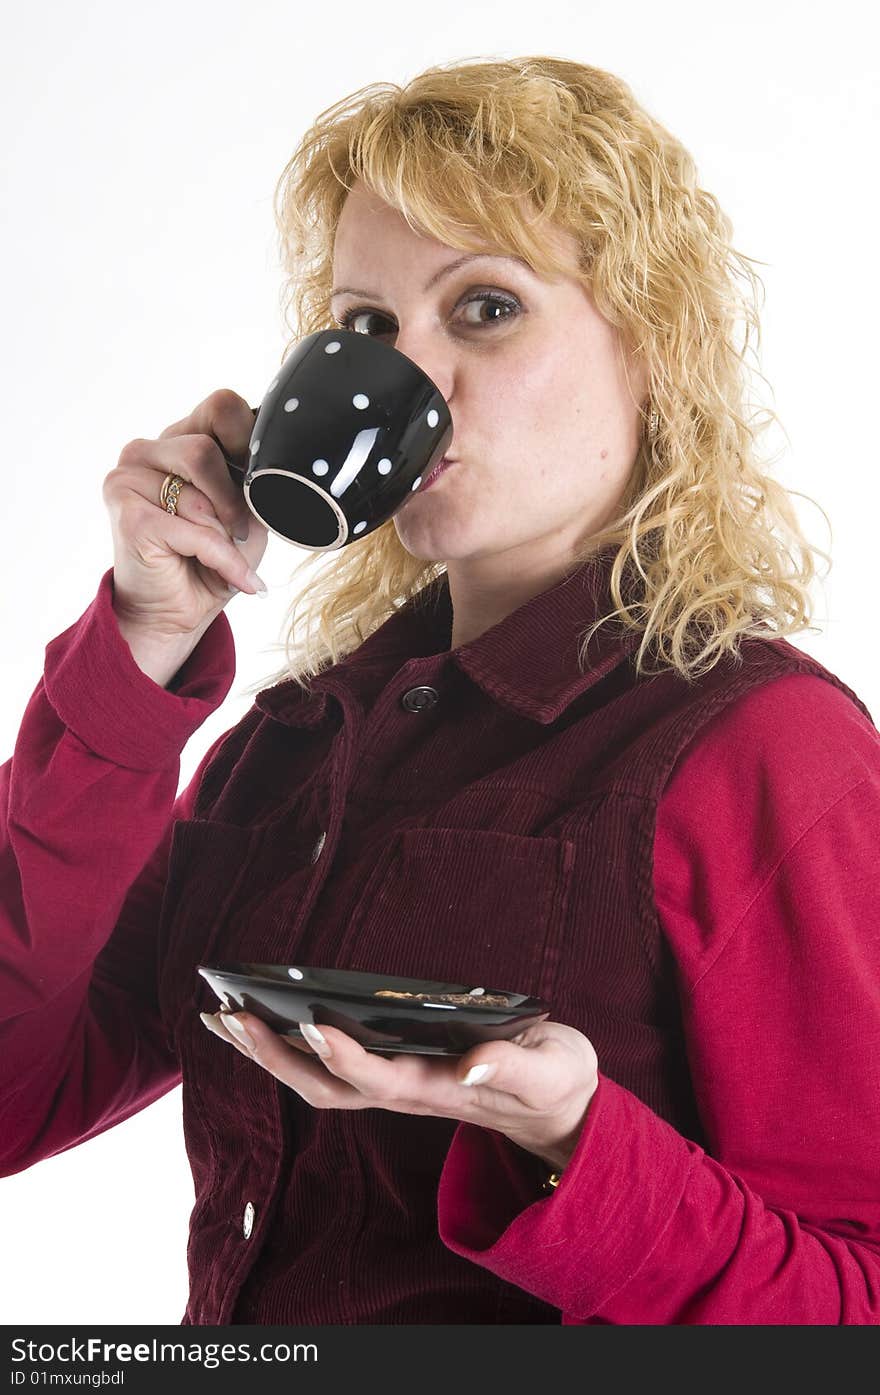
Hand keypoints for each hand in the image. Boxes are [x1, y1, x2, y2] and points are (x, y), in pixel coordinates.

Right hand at [102, 388, 269, 643]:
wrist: (177, 612)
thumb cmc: (212, 558)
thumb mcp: (247, 511)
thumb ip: (254, 478)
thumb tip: (274, 460)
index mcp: (179, 438)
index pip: (220, 406)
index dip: (248, 442)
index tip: (259, 481)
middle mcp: (147, 451)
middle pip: (204, 450)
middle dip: (233, 500)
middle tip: (241, 531)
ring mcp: (128, 479)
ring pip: (198, 495)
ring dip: (224, 536)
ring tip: (226, 555)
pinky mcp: (127, 515)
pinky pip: (193, 531)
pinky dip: (223, 559)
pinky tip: (233, 577)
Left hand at [200, 1010, 599, 1171]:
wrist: (557, 1108)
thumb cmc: (552, 1080)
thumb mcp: (550, 1070)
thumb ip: (514, 1066)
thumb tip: (469, 1065)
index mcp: (442, 1090)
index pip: (382, 1079)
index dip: (346, 1057)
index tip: (313, 1025)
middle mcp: (408, 1093)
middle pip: (326, 1088)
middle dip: (275, 1057)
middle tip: (230, 1017)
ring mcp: (396, 1087)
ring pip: (318, 1083)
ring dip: (268, 1054)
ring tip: (223, 1017)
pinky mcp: (394, 1075)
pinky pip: (329, 1069)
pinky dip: (288, 1048)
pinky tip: (263, 1022)